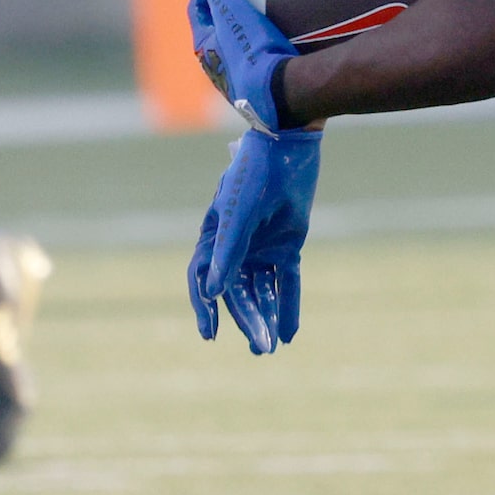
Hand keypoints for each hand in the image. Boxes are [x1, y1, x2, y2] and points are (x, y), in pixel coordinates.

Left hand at [188, 0, 296, 134]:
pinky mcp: (270, 91)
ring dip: (253, 30)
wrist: (285, 97)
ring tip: (276, 13)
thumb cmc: (255, 54)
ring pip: (244, 49)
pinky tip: (305, 38)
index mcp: (206, 49)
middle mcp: (220, 68)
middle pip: (219, 31)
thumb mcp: (234, 12)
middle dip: (228, 10)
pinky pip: (271, 60)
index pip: (198, 10)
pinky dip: (278, 46)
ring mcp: (244, 82)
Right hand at [188, 128, 321, 354]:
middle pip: (237, 291)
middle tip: (260, 348)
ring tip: (270, 346)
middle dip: (247, 319)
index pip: (204, 281)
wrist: (290, 145)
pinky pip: (286, 280)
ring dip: (266, 315)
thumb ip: (228, 250)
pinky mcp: (287, 244)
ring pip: (262, 290)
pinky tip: (291, 331)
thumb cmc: (256, 174)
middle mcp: (235, 247)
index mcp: (213, 238)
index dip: (206, 308)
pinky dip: (288, 303)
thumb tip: (213, 292)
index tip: (211, 334)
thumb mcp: (241, 213)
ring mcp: (261, 247)